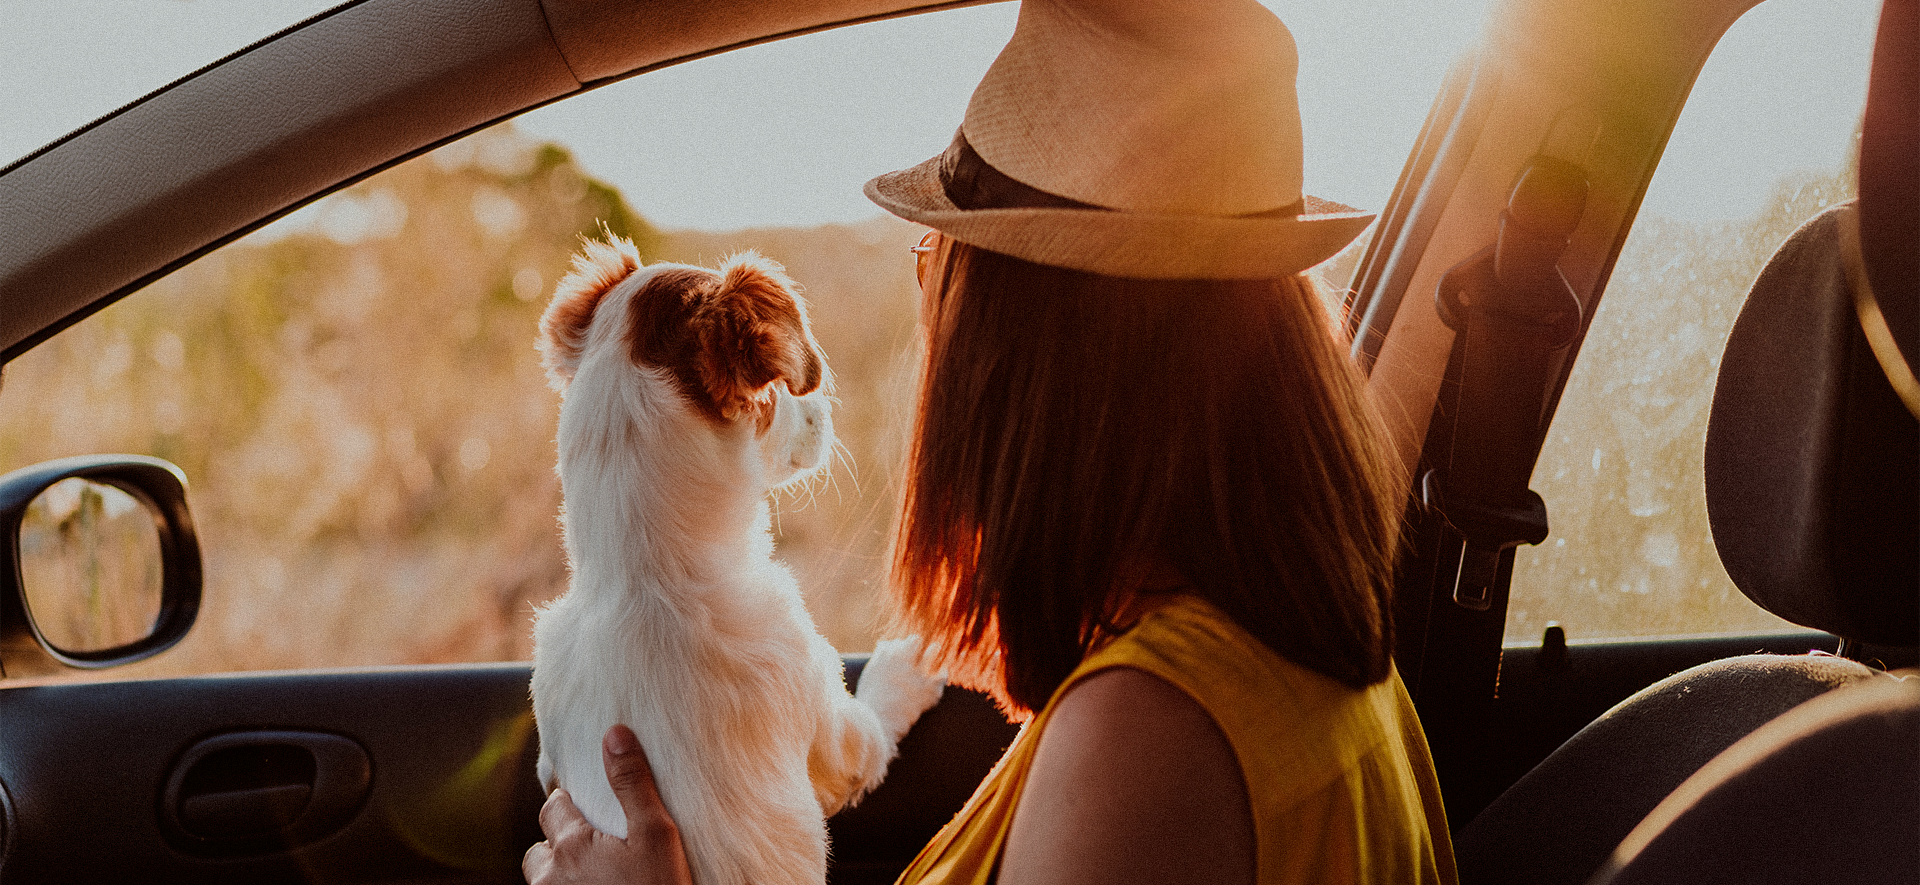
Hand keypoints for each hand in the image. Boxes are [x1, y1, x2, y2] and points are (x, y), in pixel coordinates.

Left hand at [523, 725, 694, 884]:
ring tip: (594, 873)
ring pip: (543, 880)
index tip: (588, 806)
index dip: (570, 803)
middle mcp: (552, 877)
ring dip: (560, 873)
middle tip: (593, 844)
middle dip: (560, 842)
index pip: (554, 808)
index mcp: (571, 846)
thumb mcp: (657, 833)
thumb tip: (614, 733)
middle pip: (540, 849)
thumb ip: (632, 783)